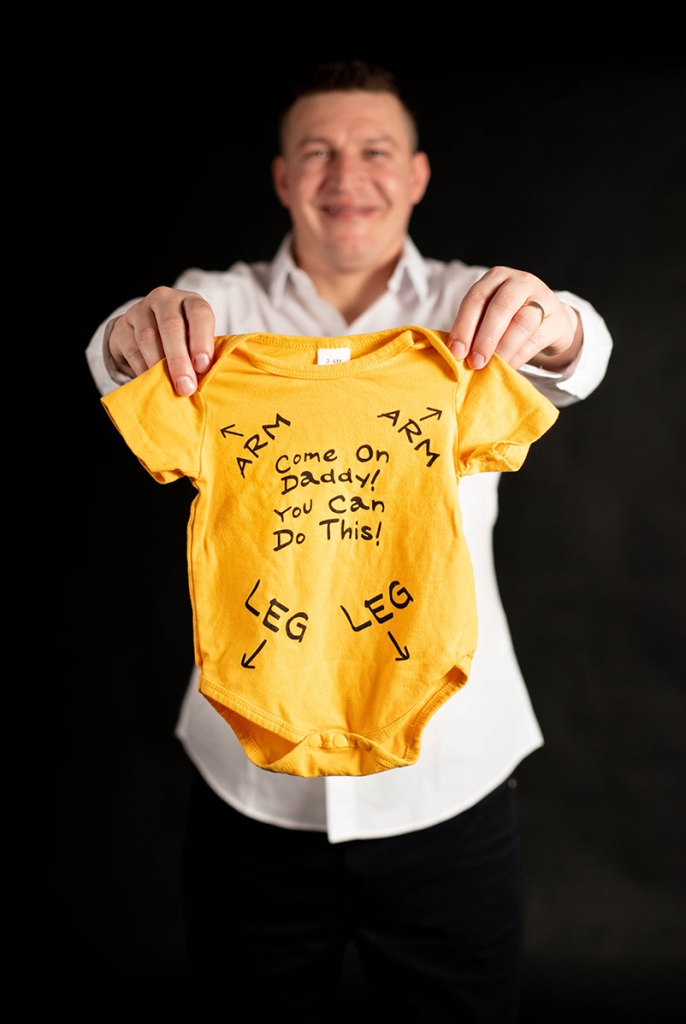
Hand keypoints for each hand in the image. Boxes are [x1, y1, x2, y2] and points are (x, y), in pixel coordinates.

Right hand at [109, 287, 214, 394]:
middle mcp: (165, 300)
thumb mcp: (196, 342)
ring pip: (148, 337)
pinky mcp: (122, 326)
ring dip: (159, 365)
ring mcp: (140, 310)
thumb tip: (206, 380)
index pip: (199, 313)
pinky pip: (132, 349)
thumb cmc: (182, 342)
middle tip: (186, 386)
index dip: (202, 340)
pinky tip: (151, 381)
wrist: (144, 336)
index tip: (202, 366)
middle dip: (179, 359)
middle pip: (171, 325)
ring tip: (168, 386)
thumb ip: (202, 356)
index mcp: (190, 302)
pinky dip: (142, 368)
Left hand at [447, 267, 581, 371]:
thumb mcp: (490, 315)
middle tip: (475, 362)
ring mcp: (543, 298)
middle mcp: (520, 282)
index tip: (455, 352)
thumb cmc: (510, 319)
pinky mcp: (557, 319)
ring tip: (492, 367)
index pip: (476, 298)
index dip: (464, 326)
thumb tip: (455, 355)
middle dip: (485, 337)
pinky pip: (537, 338)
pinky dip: (519, 355)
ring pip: (522, 322)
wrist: (551, 320)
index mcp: (496, 277)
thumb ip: (474, 328)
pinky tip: (508, 367)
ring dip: (503, 348)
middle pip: (501, 306)